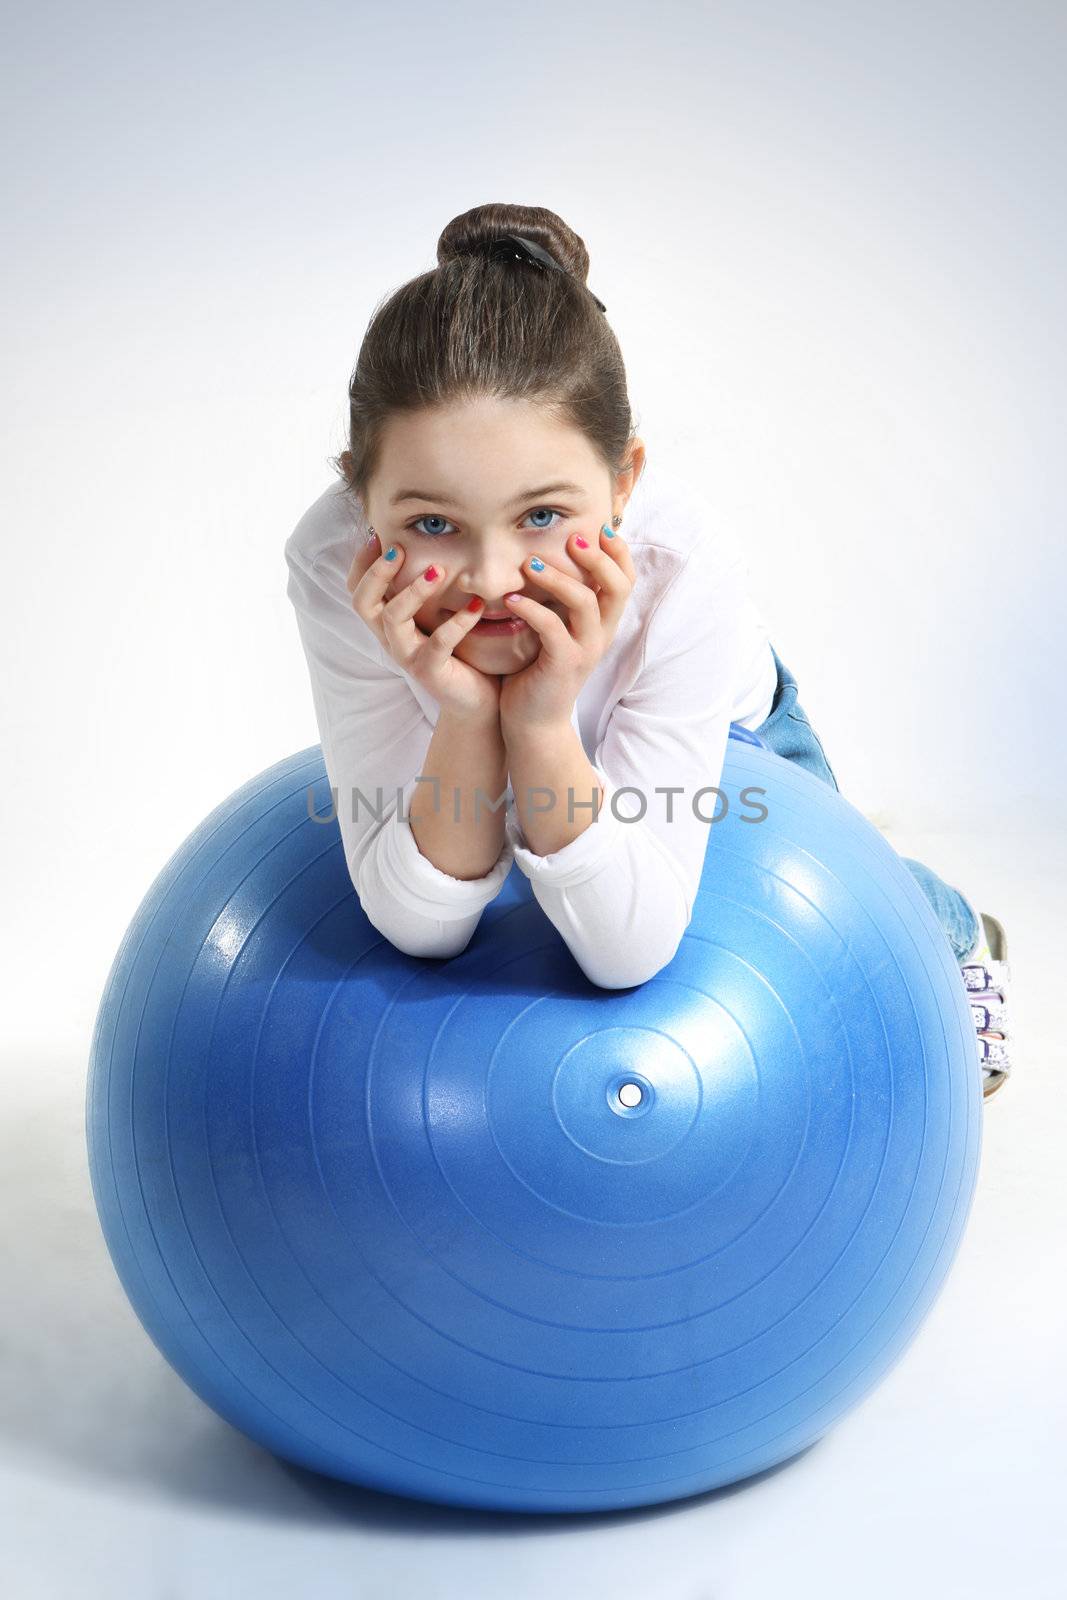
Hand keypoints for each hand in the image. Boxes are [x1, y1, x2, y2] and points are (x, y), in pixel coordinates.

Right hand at [347, 534, 501, 723]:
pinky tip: (476, 606)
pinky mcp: (430, 672)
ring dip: (413, 591)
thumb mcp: (438, 616)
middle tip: (399, 549)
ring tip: (438, 571)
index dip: (362, 563)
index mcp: (387, 623)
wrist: (476, 700)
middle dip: (377, 573)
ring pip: (393, 620)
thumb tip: (433, 544)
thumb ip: (428, 588)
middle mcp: (390, 639)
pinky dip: (458, 622)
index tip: (377, 535)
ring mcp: (407, 657)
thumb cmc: (459, 652)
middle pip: (362, 603)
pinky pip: (438, 644)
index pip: (358, 590)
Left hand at [498, 525, 636, 732]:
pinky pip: (553, 629)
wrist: (532, 722)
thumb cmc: (537, 670)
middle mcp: (601, 635)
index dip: (619, 552)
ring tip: (530, 564)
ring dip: (558, 578)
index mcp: (603, 624)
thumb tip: (548, 554)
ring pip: (585, 603)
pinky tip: (511, 599)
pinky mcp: (564, 665)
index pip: (625, 580)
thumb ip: (559, 600)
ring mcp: (585, 651)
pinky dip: (531, 609)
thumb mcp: (554, 629)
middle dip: (597, 558)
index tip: (600, 528)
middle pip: (617, 587)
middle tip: (570, 538)